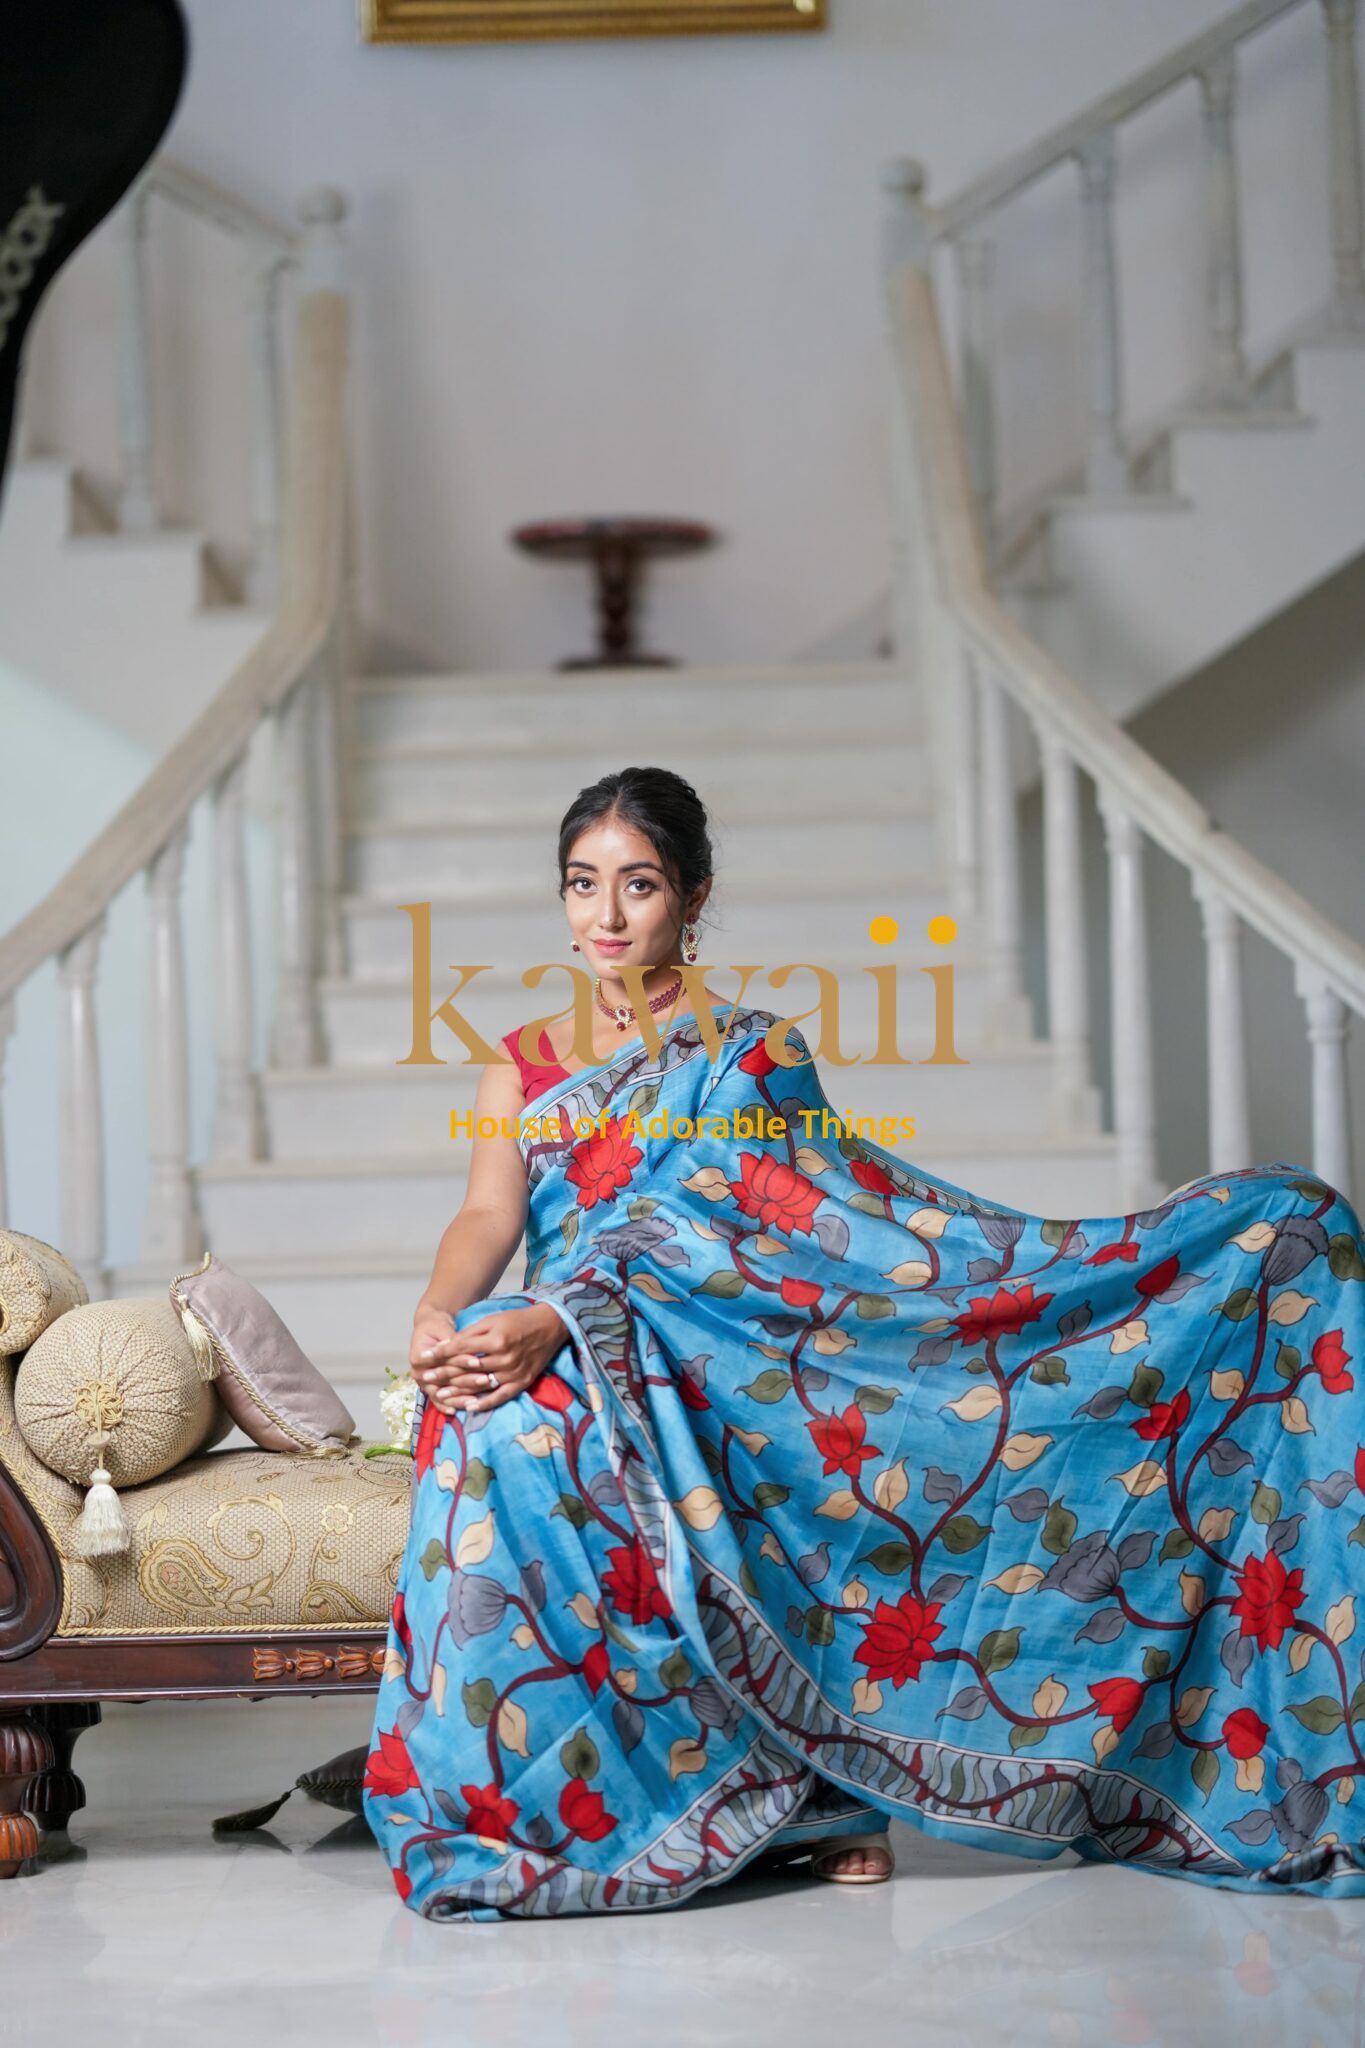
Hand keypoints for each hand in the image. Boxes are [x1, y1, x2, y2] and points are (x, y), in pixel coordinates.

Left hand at [410, 1303, 565, 1416]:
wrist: (550, 1326)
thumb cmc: (517, 1320)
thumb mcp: (492, 1320)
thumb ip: (470, 1334)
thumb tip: (447, 1346)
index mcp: (495, 1339)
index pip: (461, 1349)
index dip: (441, 1354)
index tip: (425, 1358)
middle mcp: (504, 1357)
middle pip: (468, 1369)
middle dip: (444, 1374)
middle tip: (427, 1378)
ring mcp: (513, 1372)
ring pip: (480, 1385)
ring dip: (459, 1391)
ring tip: (440, 1394)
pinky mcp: (522, 1382)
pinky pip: (500, 1396)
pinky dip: (485, 1403)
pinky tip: (469, 1407)